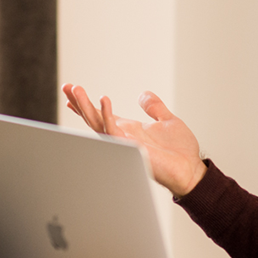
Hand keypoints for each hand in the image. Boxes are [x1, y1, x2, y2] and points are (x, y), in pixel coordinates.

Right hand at [62, 83, 206, 196]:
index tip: (73, 91)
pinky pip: (113, 131)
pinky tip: (103, 100)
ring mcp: (125, 143)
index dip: (87, 104)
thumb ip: (154, 107)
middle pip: (94, 118)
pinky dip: (107, 115)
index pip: (102, 114)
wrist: (190, 170)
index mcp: (129, 130)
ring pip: (98, 124)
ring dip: (85, 107)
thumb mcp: (167, 120)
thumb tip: (144, 94)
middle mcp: (123, 136)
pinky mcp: (131, 148)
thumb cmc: (180, 151)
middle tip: (67, 86)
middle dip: (79, 103)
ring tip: (76, 90)